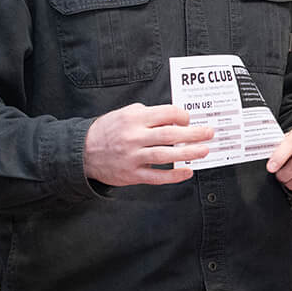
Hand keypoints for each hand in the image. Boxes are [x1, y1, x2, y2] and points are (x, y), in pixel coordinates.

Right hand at [83, 103, 212, 185]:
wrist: (82, 151)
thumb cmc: (108, 130)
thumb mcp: (124, 114)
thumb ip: (148, 115)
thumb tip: (174, 118)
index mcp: (134, 118)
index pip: (167, 114)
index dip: (183, 116)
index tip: (190, 119)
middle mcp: (134, 137)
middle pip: (170, 134)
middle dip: (194, 134)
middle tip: (210, 133)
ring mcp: (133, 157)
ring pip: (166, 155)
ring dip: (189, 153)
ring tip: (204, 150)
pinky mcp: (131, 174)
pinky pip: (157, 176)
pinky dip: (174, 175)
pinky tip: (187, 172)